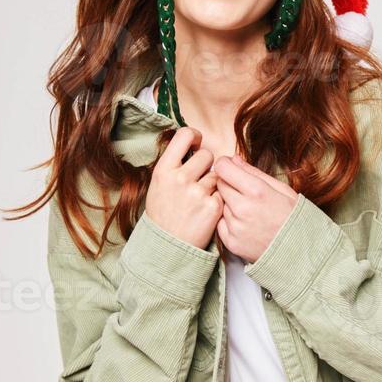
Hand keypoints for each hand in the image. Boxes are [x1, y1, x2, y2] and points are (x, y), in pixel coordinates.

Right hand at [143, 127, 221, 249]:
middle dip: (206, 165)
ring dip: (212, 184)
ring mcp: (197, 193)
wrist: (168, 246)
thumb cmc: (163, 213)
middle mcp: (180, 178)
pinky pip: (223, 192)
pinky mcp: (213, 207)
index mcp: (163, 170)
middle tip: (198, 179)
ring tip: (198, 199)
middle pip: (207, 155)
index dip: (194, 136)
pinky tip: (205, 210)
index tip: (196, 143)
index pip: (184, 135)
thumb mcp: (158, 184)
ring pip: (217, 175)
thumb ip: (174, 164)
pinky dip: (218, 199)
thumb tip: (192, 142)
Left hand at [212, 155, 298, 261]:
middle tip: (243, 191)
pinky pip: (220, 223)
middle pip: (219, 184)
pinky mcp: (231, 242)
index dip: (225, 165)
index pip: (222, 168)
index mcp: (257, 190)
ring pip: (220, 204)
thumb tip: (233, 159)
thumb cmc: (294, 217)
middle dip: (228, 184)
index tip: (231, 169)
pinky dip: (229, 221)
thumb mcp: (281, 188)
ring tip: (249, 211)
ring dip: (229, 204)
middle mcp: (242, 208)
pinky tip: (245, 224)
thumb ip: (254, 172)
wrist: (300, 251)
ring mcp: (235, 226)